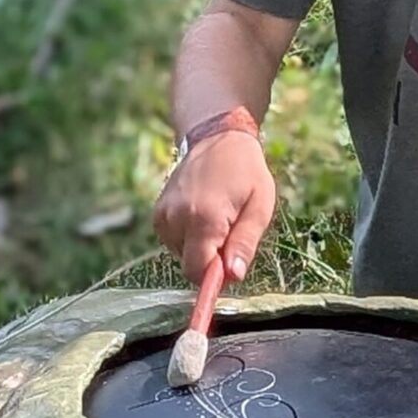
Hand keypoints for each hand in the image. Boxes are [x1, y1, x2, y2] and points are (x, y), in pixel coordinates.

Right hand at [152, 131, 275, 282]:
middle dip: (210, 262)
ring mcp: (163, 215)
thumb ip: (245, 244)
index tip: (231, 267)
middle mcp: (176, 218)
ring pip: (181, 256)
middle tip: (230, 235)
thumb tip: (233, 276)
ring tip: (218, 220)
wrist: (218, 139)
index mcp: (203, 218)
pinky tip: (203, 217)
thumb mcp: (259, 207)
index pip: (198, 271)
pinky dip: (189, 238)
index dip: (215, 278)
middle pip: (189, 266)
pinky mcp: (157, 214)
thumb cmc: (246, 173)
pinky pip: (174, 242)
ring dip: (201, 249)